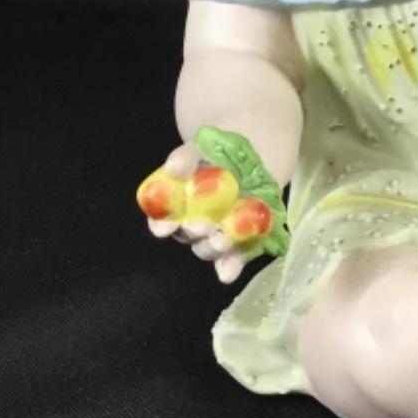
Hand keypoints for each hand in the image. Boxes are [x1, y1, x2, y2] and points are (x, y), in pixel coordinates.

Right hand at [144, 142, 247, 283]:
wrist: (255, 144)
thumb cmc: (221, 147)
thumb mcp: (201, 147)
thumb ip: (187, 156)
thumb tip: (174, 168)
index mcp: (181, 202)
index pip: (165, 220)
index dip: (162, 225)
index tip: (163, 227)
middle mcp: (198, 219)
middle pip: (191, 235)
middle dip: (194, 233)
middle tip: (200, 226)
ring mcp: (223, 228)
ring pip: (212, 246)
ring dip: (214, 248)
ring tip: (221, 240)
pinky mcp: (248, 233)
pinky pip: (238, 252)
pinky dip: (232, 264)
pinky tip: (227, 273)